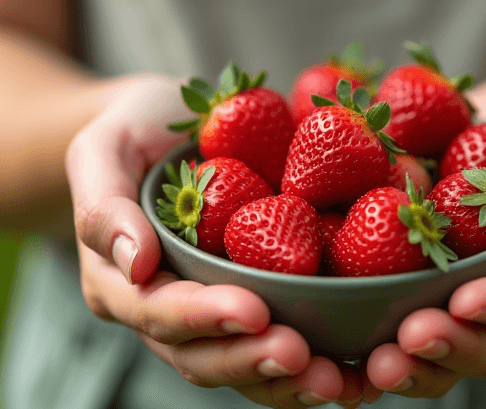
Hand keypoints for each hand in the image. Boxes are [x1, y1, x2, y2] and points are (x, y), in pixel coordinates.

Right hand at [65, 74, 356, 407]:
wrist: (170, 130)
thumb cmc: (137, 132)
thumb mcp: (105, 147)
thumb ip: (106, 204)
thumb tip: (137, 263)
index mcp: (122, 282)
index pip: (158, 312)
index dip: (204, 317)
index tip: (254, 310)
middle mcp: (165, 312)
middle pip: (202, 356)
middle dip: (252, 361)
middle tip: (302, 357)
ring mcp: (209, 314)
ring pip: (242, 366)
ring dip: (288, 382)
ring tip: (338, 382)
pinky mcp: (250, 303)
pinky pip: (274, 341)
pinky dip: (311, 363)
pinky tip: (352, 368)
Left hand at [359, 72, 485, 401]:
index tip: (467, 300)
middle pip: (482, 341)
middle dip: (448, 347)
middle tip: (410, 339)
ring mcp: (454, 283)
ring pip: (436, 339)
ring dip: (406, 358)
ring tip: (372, 360)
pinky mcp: (414, 267)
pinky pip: (392, 299)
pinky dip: (367, 321)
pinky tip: (336, 324)